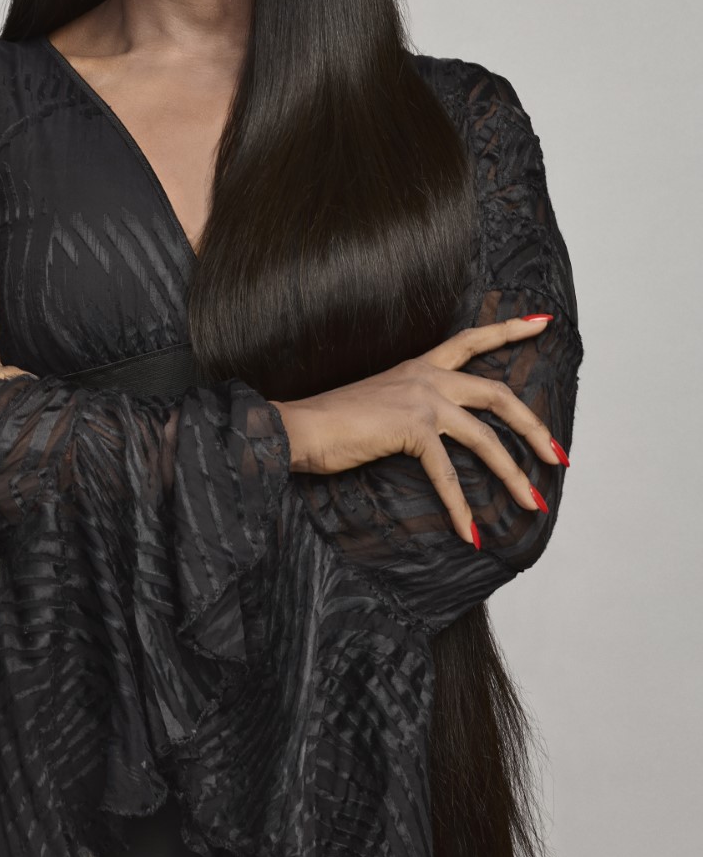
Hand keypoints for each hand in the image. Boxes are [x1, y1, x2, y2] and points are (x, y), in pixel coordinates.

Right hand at [272, 315, 565, 544]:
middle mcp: (426, 377)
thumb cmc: (330, 423)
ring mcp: (421, 400)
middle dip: (534, 427)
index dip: (510, 329)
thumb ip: (409, 412)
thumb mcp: (378, 405)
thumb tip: (431, 436)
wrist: (299, 427)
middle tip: (559, 455)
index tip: (544, 323)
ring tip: (532, 502)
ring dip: (513, 474)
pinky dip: (461, 508)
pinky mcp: (412, 429)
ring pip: (485, 437)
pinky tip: (471, 534)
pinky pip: (448, 474)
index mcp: (418, 367)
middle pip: (498, 394)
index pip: (472, 340)